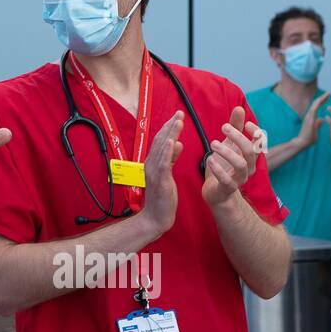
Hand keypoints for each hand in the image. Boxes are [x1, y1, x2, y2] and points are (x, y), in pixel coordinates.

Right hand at [139, 111, 183, 236]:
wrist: (156, 218)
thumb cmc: (163, 198)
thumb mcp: (168, 175)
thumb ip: (172, 159)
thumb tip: (178, 143)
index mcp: (153, 162)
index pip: (161, 141)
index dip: (169, 127)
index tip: (178, 115)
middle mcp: (151, 164)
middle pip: (160, 141)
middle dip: (170, 126)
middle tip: (180, 113)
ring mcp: (154, 172)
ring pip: (162, 148)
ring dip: (170, 134)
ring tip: (178, 121)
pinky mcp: (159, 180)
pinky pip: (163, 163)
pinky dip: (168, 151)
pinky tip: (173, 141)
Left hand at [201, 106, 259, 207]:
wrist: (216, 192)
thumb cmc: (224, 165)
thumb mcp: (228, 144)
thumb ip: (234, 127)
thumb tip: (239, 107)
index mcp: (250, 156)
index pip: (259, 143)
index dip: (255, 133)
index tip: (245, 123)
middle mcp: (248, 167)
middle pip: (250, 151)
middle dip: (238, 138)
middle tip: (223, 127)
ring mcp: (239, 179)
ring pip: (241, 165)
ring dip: (227, 152)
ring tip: (213, 143)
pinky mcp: (228, 188)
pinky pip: (227, 180)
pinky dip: (219, 170)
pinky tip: (210, 160)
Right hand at [298, 91, 329, 146]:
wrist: (302, 142)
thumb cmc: (308, 137)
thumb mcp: (315, 129)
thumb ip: (318, 123)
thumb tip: (321, 119)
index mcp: (311, 117)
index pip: (317, 106)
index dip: (322, 101)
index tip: (327, 97)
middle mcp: (309, 115)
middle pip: (316, 103)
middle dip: (322, 98)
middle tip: (328, 92)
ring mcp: (308, 116)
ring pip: (315, 104)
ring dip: (321, 98)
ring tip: (327, 94)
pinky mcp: (309, 118)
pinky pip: (314, 108)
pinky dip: (318, 103)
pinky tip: (322, 99)